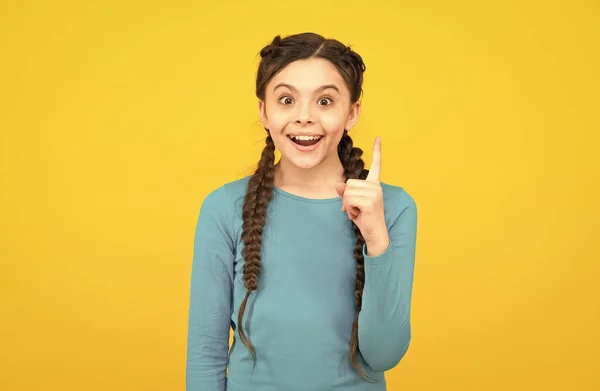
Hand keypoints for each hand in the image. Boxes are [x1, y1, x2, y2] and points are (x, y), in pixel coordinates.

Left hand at [335, 137, 389, 255]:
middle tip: (354, 209)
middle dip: (346, 198)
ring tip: (356, 212)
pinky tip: (357, 215)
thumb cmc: (365, 219)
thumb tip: (338, 185)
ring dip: (347, 204)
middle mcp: (376, 187)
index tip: (378, 138)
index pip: (376, 165)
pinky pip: (349, 199)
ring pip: (347, 191)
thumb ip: (346, 192)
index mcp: (374, 185)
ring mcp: (374, 193)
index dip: (377, 151)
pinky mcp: (370, 201)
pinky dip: (349, 208)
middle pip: (349, 183)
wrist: (375, 235)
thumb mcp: (353, 204)